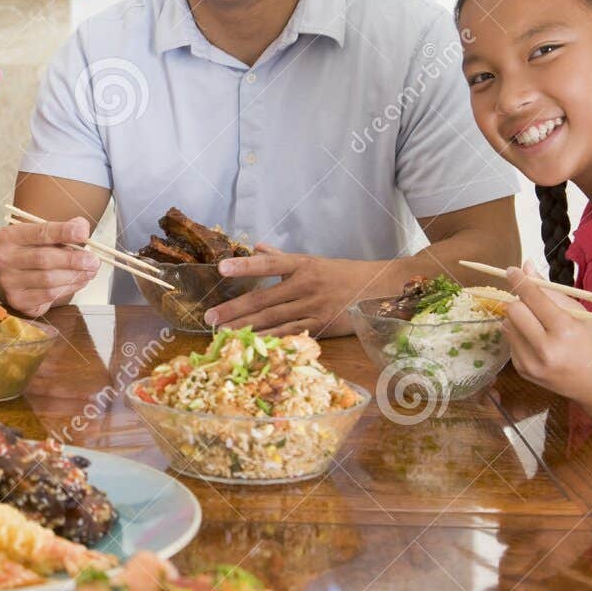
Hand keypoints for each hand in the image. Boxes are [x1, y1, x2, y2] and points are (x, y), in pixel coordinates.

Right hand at [0, 217, 100, 316]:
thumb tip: (82, 228)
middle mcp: (4, 259)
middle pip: (44, 258)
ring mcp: (8, 282)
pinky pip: (48, 295)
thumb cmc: (29, 253)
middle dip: (73, 260)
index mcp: (10, 236)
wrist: (8, 278)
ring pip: (48, 280)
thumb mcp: (41, 237)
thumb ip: (62, 230)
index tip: (84, 234)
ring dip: (74, 276)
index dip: (63, 232)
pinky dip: (68, 288)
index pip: (40, 232)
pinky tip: (79, 282)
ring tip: (90, 272)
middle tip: (94, 261)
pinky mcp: (17, 300)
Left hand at [206, 244, 376, 336]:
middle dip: (234, 309)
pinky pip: (290, 334)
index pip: (269, 264)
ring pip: (273, 319)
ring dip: (245, 327)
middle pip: (264, 299)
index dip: (245, 266)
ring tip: (222, 333)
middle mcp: (306, 285)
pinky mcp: (321, 326)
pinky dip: (270, 339)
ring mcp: (314, 307)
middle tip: (209, 317)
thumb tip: (257, 246)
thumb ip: (282, 258)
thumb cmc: (344, 275)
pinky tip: (252, 345)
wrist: (382, 289)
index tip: (222, 269)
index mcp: (303, 265)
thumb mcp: (314, 261)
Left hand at [501, 261, 591, 411]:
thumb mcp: (580, 314)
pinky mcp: (522, 371)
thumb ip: (551, 291)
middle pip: (513, 311)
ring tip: (539, 325)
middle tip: (530, 302)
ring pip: (507, 325)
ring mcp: (531, 363)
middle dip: (519, 301)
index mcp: (564, 330)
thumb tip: (526, 267)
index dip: (521, 282)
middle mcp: (545, 349)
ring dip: (518, 319)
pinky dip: (520, 335)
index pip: (534, 299)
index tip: (512, 270)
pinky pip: (510, 341)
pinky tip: (538, 341)